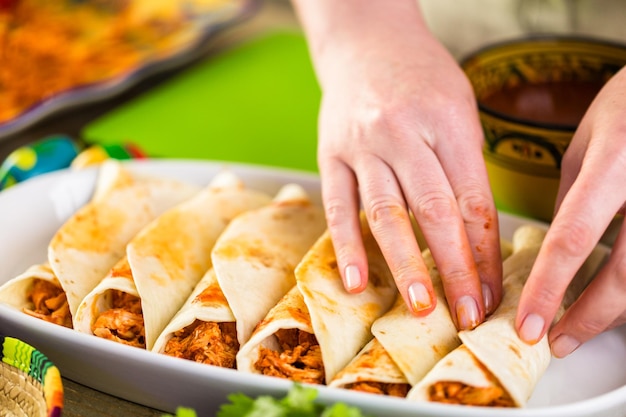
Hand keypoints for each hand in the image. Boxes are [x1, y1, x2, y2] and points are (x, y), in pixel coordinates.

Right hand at [293, 0, 502, 329]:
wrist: (367, 41)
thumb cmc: (421, 80)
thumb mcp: (460, 110)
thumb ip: (465, 168)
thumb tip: (475, 239)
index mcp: (448, 122)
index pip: (473, 200)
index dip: (484, 253)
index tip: (491, 293)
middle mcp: (405, 133)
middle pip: (435, 211)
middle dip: (454, 269)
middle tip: (466, 314)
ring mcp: (363, 144)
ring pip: (386, 213)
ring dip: (405, 265)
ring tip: (421, 307)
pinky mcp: (330, 153)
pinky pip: (337, 205)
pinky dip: (346, 246)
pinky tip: (355, 281)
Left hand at [516, 67, 625, 355]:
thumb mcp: (587, 143)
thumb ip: (572, 196)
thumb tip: (554, 247)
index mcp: (614, 163)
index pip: (573, 238)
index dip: (549, 288)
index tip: (528, 323)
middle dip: (588, 317)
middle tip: (556, 340)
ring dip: (616, 311)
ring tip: (583, 327)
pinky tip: (615, 298)